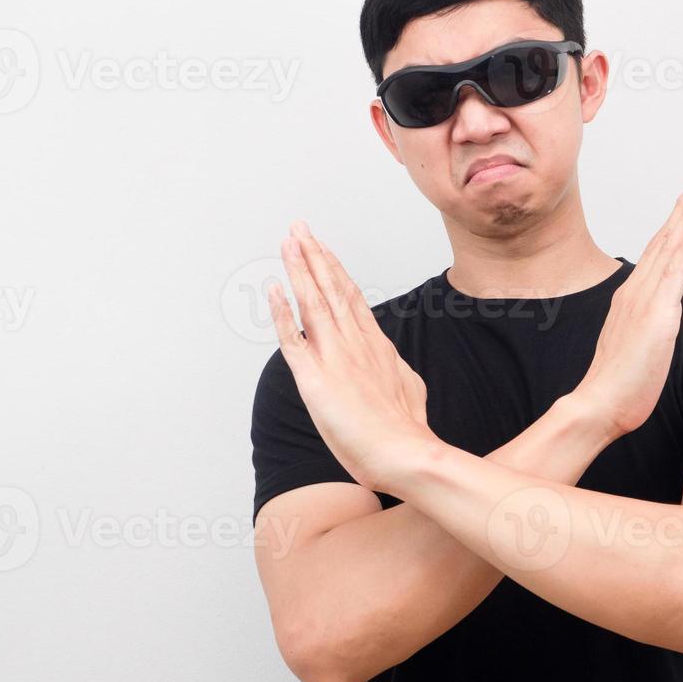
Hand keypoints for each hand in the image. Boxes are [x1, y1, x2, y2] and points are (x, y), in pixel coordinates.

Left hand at [266, 221, 435, 490]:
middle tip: (300, 228)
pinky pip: (292, 339)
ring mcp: (335, 357)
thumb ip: (395, 371)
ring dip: (300, 269)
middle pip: (332, 289)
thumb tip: (393, 365)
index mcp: (375, 345)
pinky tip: (273, 290)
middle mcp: (355, 343)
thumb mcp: (408, 389)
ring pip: (314, 302)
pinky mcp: (315, 378)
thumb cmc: (406, 432)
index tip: (322, 248)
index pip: (350, 297)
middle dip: (315, 255)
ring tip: (289, 241)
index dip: (334, 270)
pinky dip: (281, 313)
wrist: (406, 453)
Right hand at [575, 173, 682, 436]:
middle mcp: (637, 291)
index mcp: (633, 298)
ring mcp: (646, 300)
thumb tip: (656, 321)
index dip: (676, 224)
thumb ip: (645, 327)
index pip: (659, 253)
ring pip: (670, 248)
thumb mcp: (636, 347)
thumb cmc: (618, 384)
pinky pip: (675, 273)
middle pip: (665, 240)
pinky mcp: (657, 315)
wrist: (599, 404)